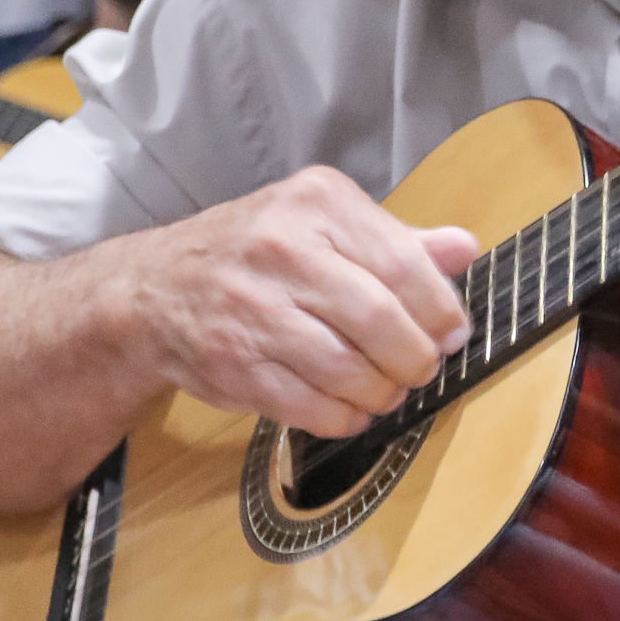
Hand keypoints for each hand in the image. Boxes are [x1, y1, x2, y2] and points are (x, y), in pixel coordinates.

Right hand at [118, 166, 479, 436]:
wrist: (156, 290)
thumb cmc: (256, 251)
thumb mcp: (323, 222)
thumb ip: (395, 240)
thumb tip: (463, 248)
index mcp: (316, 204)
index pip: (402, 264)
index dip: (440, 309)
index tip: (452, 333)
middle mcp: (281, 250)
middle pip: (380, 321)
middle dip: (415, 358)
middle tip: (421, 368)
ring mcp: (252, 310)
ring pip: (348, 370)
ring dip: (382, 392)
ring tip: (387, 389)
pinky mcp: (233, 365)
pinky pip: (310, 407)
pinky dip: (344, 417)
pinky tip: (351, 408)